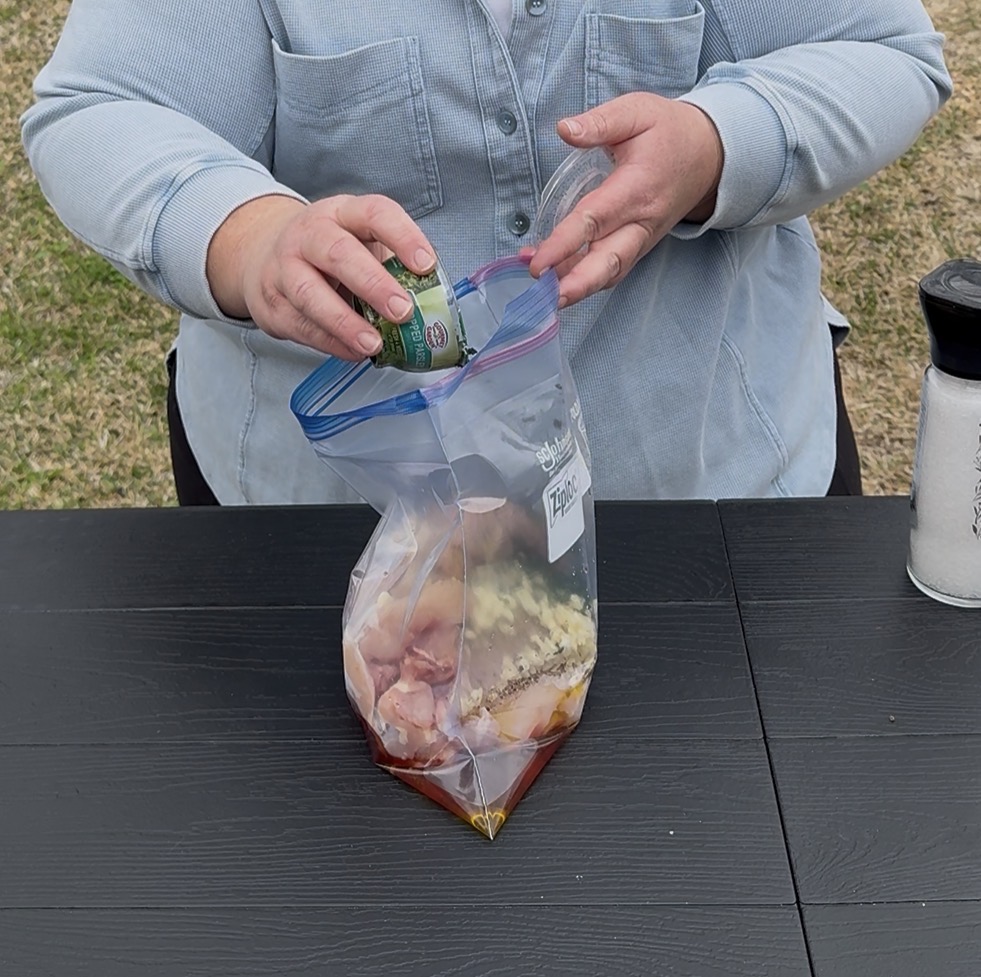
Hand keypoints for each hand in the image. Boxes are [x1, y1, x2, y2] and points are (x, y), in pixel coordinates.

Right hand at [206, 194, 437, 358]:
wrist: (264, 255)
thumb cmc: (328, 253)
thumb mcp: (360, 243)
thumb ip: (392, 267)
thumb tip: (431, 305)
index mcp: (342, 214)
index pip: (375, 214)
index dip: (403, 237)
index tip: (426, 264)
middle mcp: (309, 235)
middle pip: (339, 254)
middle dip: (374, 284)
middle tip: (402, 311)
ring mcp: (284, 268)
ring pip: (311, 294)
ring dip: (345, 322)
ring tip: (374, 344)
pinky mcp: (273, 303)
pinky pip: (302, 325)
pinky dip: (331, 342)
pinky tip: (354, 352)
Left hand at [528, 92, 723, 307]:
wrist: (710, 155)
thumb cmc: (670, 132)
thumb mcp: (638, 111)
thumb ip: (601, 122)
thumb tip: (564, 129)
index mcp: (636, 188)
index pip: (594, 221)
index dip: (564, 244)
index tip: (537, 262)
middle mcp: (641, 221)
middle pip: (608, 262)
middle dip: (576, 285)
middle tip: (546, 298)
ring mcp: (642, 239)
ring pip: (611, 273)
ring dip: (579, 289)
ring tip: (545, 297)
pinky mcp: (639, 246)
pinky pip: (614, 270)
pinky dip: (588, 281)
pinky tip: (559, 283)